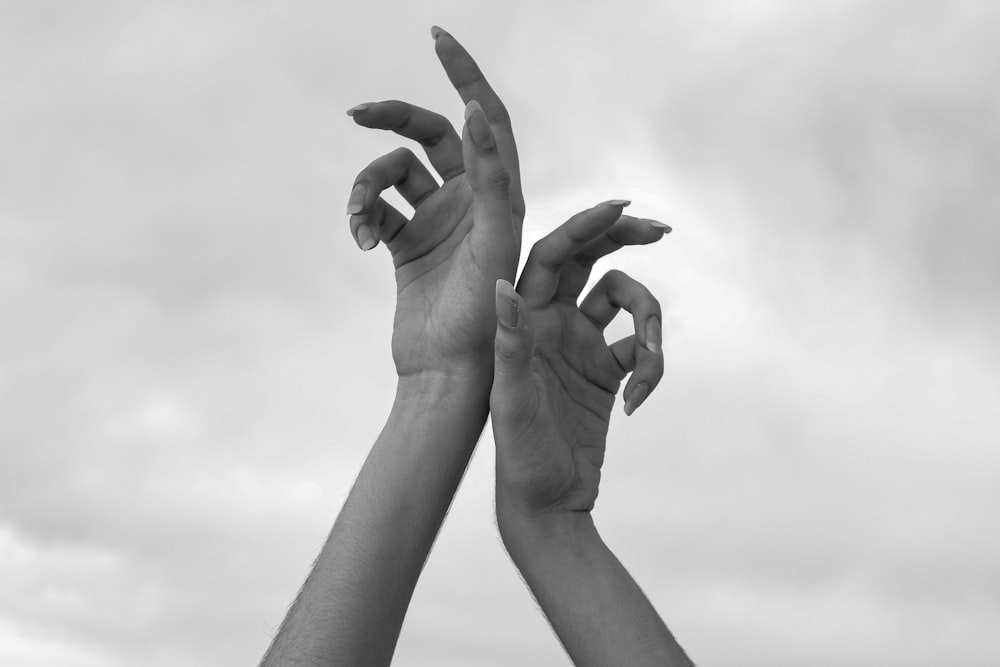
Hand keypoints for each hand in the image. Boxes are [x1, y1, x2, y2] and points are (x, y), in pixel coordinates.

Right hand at [346, 27, 523, 378]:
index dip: (467, 75)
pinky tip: (359, 240)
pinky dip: (360, 215)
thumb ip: (488, 179)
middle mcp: (471, 202)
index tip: (438, 36)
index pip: (488, 120)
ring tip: (361, 220)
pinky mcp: (407, 245)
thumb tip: (476, 111)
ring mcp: (437, 222)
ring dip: (366, 186)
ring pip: (393, 173)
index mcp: (500, 195)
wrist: (449, 374)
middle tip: (358, 114)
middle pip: (432, 135)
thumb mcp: (493, 243)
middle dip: (395, 119)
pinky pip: (376, 209)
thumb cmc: (482, 317)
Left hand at [490, 201, 669, 518]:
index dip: (583, 227)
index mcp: (524, 320)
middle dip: (625, 239)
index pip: (552, 256)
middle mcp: (551, 323)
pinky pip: (640, 349)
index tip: (622, 207)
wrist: (543, 504)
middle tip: (661, 229)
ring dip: (649, 324)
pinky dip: (652, 367)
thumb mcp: (511, 401)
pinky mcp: (605, 373)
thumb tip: (501, 286)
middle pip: (591, 261)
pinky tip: (636, 403)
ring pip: (626, 303)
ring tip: (647, 369)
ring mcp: (581, 345)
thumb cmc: (517, 455)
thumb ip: (510, 345)